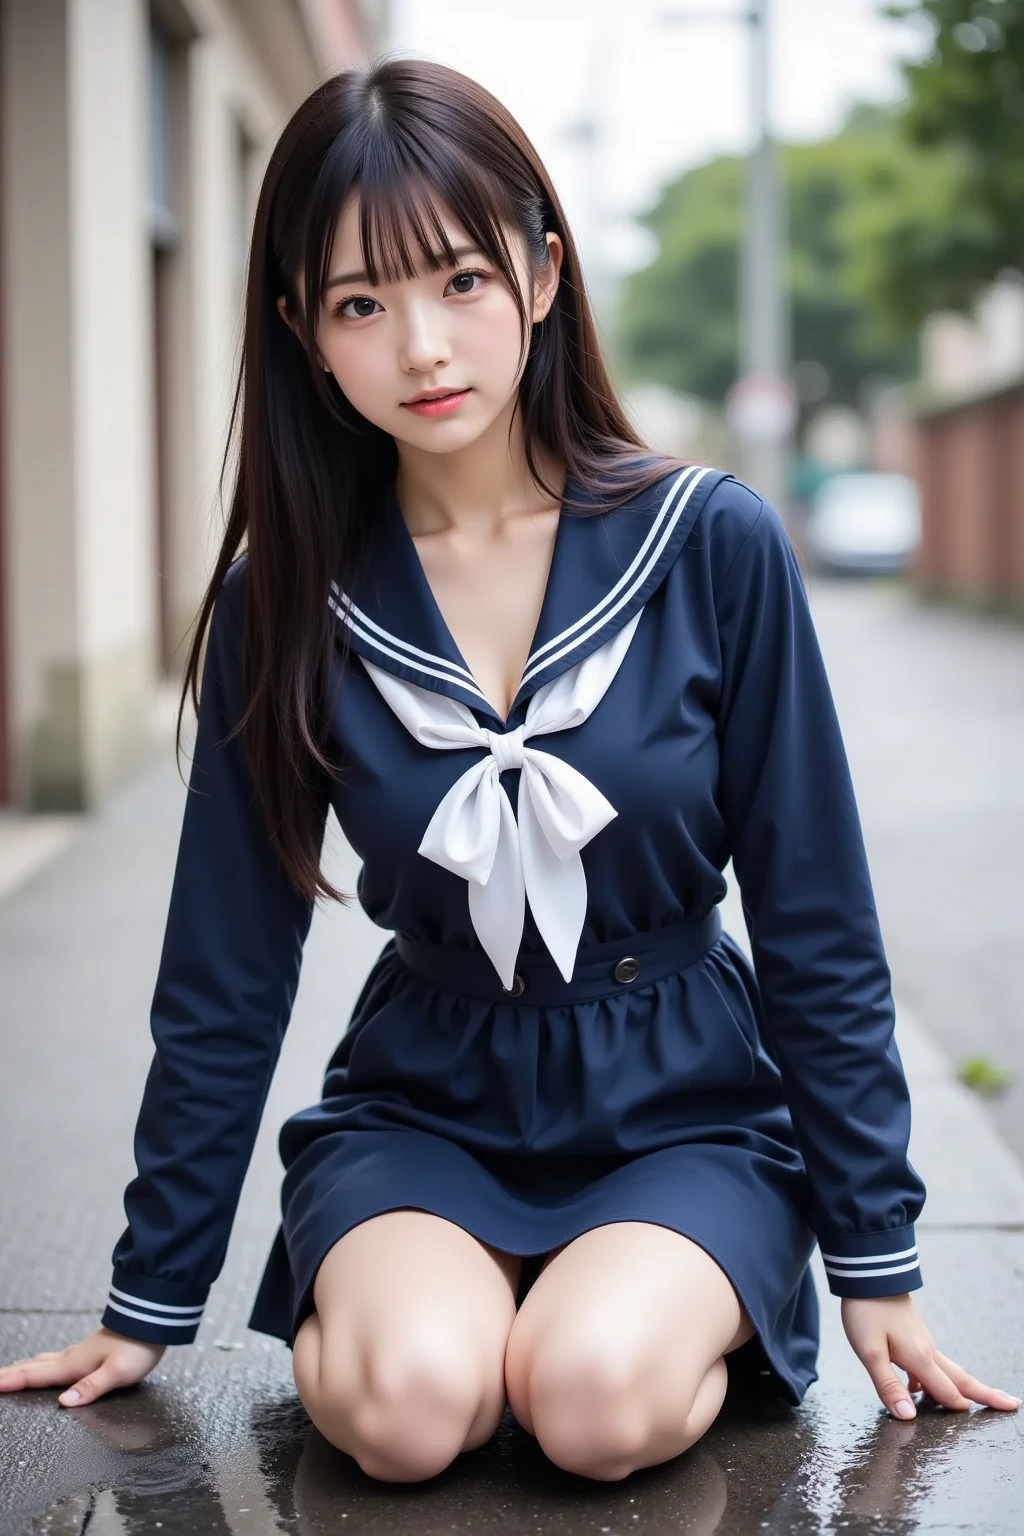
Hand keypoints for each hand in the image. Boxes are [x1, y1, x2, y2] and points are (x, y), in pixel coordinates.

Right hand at [0, 1328, 165, 1406]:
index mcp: (74, 1365)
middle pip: (33, 1367)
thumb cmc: (137, 1346)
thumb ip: (91, 1387)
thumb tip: (64, 1403)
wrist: (153, 1322)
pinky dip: (41, 1364)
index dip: (11, 1381)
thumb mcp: (118, 1371)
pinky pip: (56, 1359)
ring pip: (44, 1361)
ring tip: (10, 1373)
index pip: (35, 1375)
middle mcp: (72, 1357)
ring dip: (24, 1368)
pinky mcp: (89, 1351)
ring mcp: (80, 1353)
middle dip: (10, 1374)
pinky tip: (47, 1364)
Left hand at [842, 1295, 1019, 1418]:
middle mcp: (927, 1349)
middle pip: (960, 1378)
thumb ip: (888, 1385)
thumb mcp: (870, 1352)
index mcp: (920, 1357)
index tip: (981, 1423)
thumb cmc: (866, 1311)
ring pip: (947, 1370)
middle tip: (1011, 1404)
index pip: (946, 1391)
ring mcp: (922, 1340)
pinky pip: (931, 1362)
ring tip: (971, 1402)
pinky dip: (935, 1377)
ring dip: (962, 1387)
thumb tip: (908, 1416)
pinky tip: (919, 1387)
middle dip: (984, 1394)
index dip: (959, 1408)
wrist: (867, 1272)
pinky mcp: (913, 1333)